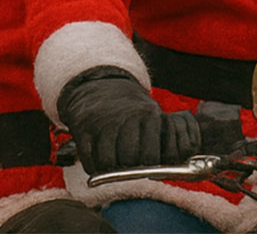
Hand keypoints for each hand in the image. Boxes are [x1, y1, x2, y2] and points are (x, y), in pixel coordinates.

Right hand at [57, 67, 199, 174]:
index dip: (150, 167)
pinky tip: (100, 160)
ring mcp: (102, 123)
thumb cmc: (133, 110)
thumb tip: (173, 169)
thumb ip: (164, 140)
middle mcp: (126, 118)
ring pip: (108, 164)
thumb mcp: (153, 115)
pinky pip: (89, 162)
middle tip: (129, 166)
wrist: (101, 86)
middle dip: (130, 168)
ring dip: (111, 170)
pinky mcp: (83, 129)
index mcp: (149, 115)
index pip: (151, 157)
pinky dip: (94, 167)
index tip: (148, 167)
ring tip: (115, 163)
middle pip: (129, 160)